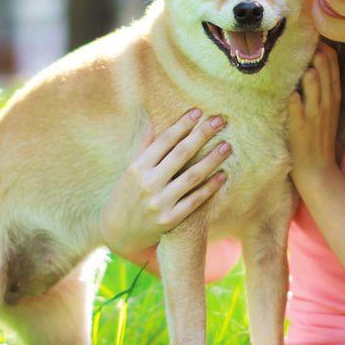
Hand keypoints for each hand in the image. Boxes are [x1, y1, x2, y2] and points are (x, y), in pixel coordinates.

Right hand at [100, 110, 229, 261]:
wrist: (118, 233)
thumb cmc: (126, 195)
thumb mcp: (130, 170)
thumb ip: (144, 147)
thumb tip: (153, 121)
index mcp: (137, 167)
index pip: (164, 140)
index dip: (182, 125)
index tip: (198, 112)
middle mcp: (148, 183)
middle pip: (181, 154)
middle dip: (201, 135)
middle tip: (219, 121)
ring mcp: (159, 203)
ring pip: (192, 176)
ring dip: (212, 160)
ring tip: (227, 146)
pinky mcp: (170, 220)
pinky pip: (195, 200)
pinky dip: (210, 187)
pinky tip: (223, 175)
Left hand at [286, 41, 340, 184]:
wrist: (317, 168)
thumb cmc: (318, 137)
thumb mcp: (327, 110)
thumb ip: (322, 88)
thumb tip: (312, 63)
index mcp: (333, 97)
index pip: (333, 66)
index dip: (325, 49)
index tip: (313, 38)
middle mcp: (326, 104)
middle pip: (325, 73)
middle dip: (318, 57)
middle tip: (309, 43)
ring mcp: (313, 115)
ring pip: (314, 89)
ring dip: (310, 76)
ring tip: (305, 64)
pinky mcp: (299, 127)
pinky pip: (297, 110)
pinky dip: (294, 101)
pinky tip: (292, 92)